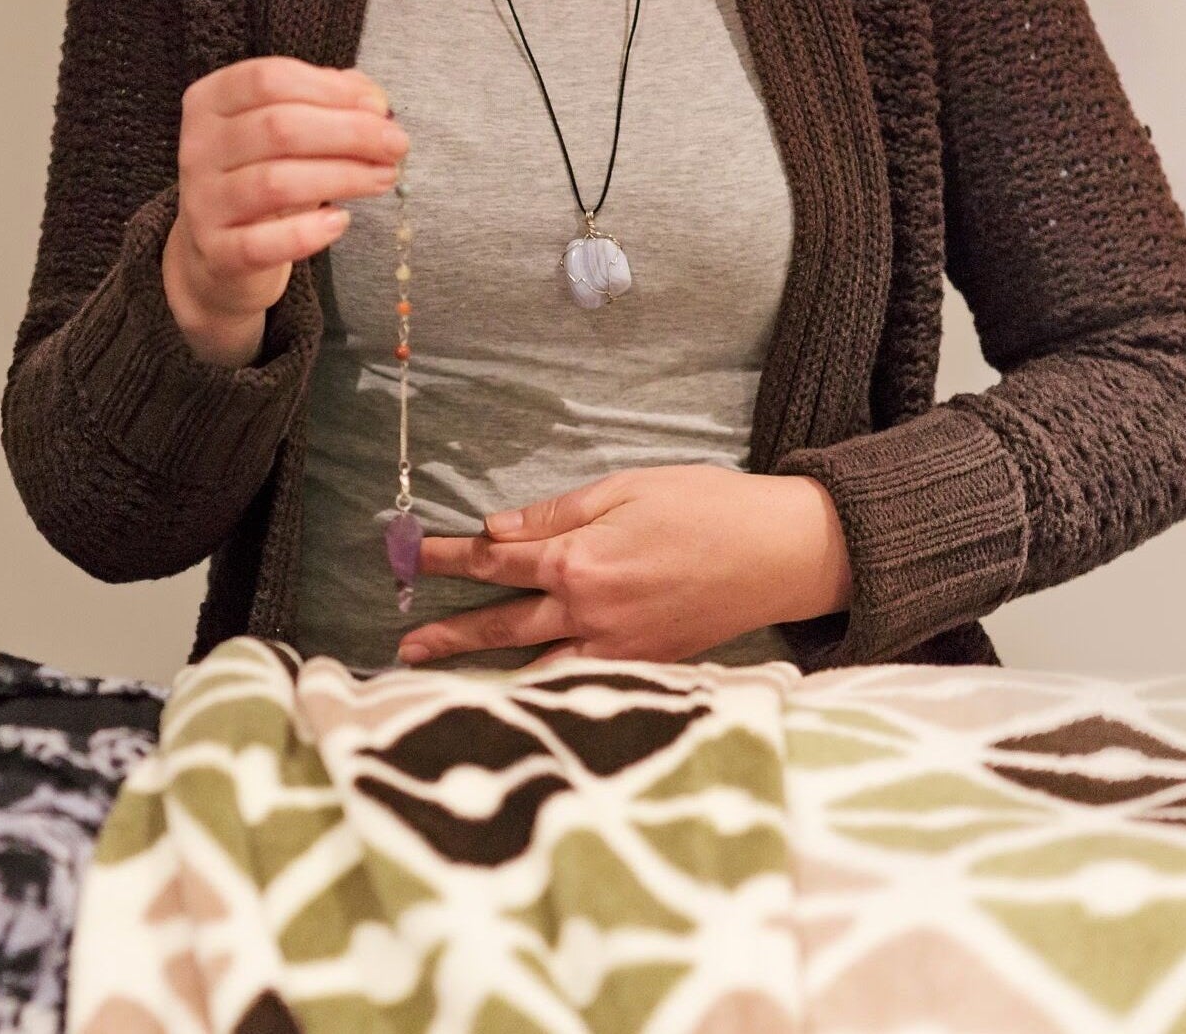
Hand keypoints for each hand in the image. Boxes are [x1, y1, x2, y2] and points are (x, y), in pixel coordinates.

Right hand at [164, 55, 409, 365]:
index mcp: (210, 101)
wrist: (219, 251)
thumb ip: (328, 102)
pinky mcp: (216, 252)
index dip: (331, 90)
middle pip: (279, 128)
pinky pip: (263, 243)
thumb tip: (373, 98)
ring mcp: (202, 202)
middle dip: (350, 133)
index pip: (269, 80)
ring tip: (384, 178)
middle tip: (397, 145)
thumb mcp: (287, 131)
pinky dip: (308, 233)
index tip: (380, 108)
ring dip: (343, 177)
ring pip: (277, 182)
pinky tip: (341, 221)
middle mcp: (197, 147)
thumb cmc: (263, 176)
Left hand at [396, 465, 853, 665]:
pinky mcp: (644, 667)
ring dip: (484, 672)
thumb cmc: (710, 508)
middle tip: (403, 647)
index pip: (494, 561)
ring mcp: (616, 647)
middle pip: (501, 623)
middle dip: (448, 632)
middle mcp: (589, 611)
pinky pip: (579, 683)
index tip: (406, 556)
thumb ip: (556, 513)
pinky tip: (517, 697)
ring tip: (440, 684)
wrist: (783, 553)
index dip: (446, 558)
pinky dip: (542, 690)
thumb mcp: (628, 488)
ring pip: (534, 665)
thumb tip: (496, 528)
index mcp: (580, 560)